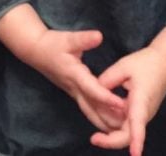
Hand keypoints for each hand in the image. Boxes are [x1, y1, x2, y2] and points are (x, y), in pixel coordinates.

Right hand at [0, 5, 124, 133]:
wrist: (36, 51)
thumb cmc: (52, 43)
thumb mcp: (68, 38)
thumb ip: (84, 39)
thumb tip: (99, 36)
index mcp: (74, 74)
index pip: (92, 89)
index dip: (107, 97)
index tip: (122, 104)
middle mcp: (74, 88)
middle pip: (92, 108)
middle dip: (110, 118)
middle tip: (129, 126)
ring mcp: (73, 93)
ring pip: (90, 112)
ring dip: (105, 122)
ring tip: (124, 130)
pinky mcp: (74, 93)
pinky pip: (88, 109)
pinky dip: (100, 117)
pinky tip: (111, 123)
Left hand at [90, 28, 165, 155]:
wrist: (165, 64)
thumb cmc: (145, 64)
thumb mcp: (124, 66)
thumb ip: (108, 80)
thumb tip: (95, 92)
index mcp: (141, 99)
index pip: (138, 122)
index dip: (136, 139)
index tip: (135, 155)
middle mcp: (143, 112)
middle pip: (129, 135)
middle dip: (112, 141)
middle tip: (94, 139)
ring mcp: (142, 115)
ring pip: (126, 132)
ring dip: (112, 133)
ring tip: (95, 128)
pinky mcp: (139, 114)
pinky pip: (126, 125)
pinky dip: (114, 124)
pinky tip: (101, 115)